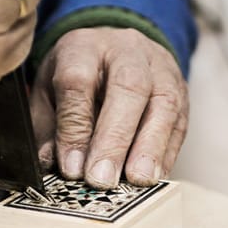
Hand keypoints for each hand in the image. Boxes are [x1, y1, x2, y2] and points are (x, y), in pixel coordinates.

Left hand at [30, 27, 188, 186]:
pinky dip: (167, 151)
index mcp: (82, 47)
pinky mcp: (180, 90)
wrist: (112, 49)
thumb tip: (56, 165)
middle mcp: (126, 50)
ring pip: (162, 102)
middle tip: (103, 178)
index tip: (72, 167)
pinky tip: (154, 175)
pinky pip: (180, 120)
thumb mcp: (47, 92)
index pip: (78, 82)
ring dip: (150, 147)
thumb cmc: (75, 74)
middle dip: (115, 138)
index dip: (75, 128)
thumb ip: (48, 128)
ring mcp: (159, 68)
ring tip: (137, 180)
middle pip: (128, 87)